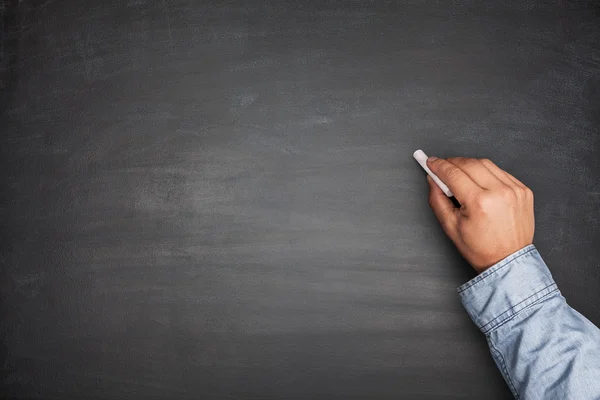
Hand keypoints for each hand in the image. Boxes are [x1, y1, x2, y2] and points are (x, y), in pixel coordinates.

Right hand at [426, 157, 534, 272]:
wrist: (508, 260)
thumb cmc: (481, 248)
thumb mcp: (450, 226)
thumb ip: (437, 200)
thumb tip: (433, 179)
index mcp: (479, 202)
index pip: (453, 173)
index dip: (439, 166)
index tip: (431, 162)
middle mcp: (499, 192)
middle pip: (469, 163)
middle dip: (452, 162)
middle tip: (442, 168)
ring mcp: (514, 189)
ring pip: (485, 164)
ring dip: (469, 165)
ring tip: (460, 175)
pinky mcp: (523, 190)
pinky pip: (500, 171)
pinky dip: (486, 172)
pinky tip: (479, 181)